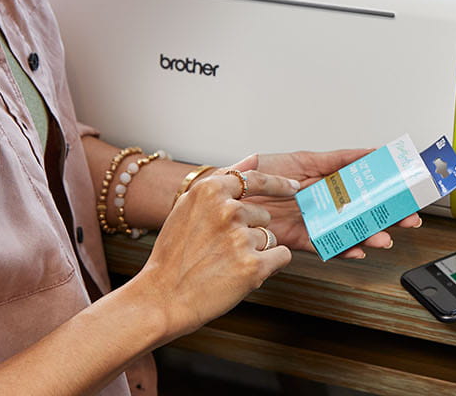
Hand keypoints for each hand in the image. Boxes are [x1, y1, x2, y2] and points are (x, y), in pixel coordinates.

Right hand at [127, 170, 298, 339]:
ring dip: (255, 251)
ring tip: (224, 264)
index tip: (293, 186)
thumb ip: (223, 181)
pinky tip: (240, 275)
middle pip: (263, 216)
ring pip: (270, 238)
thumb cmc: (173, 255)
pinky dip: (268, 267)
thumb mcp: (188, 208)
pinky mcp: (254, 265)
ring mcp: (241, 238)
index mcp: (209, 191)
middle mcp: (227, 210)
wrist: (162, 298)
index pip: (255, 179)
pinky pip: (281, 256)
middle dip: (249, 232)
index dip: (278, 183)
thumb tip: (256, 157)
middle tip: (219, 250)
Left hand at [228, 150, 422, 258]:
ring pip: (347, 229)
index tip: (405, 188)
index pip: (360, 182)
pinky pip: (324, 245)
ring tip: (385, 237)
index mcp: (321, 179)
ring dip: (369, 234)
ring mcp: (311, 219)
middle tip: (410, 218)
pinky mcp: (296, 238)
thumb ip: (334, 158)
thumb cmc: (252, 173)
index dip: (383, 186)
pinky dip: (342, 249)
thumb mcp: (299, 158)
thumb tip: (368, 151)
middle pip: (360, 209)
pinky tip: (358, 250)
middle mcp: (319, 201)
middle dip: (386, 214)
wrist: (221, 198)